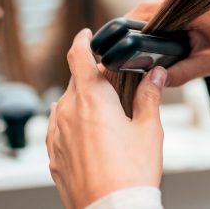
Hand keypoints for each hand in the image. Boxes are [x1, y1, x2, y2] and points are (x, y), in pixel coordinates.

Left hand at [47, 29, 166, 207]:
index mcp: (91, 99)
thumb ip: (150, 97)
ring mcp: (57, 135)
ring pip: (65, 105)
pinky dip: (72, 125)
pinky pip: (59, 129)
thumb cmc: (131, 174)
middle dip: (92, 78)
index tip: (87, 35)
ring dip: (81, 102)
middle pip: (75, 82)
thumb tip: (155, 75)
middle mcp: (68, 112)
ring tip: (105, 116)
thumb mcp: (149, 130)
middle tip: (113, 85)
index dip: (82, 41)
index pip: (78, 56)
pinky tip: (90, 136)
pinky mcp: (53, 155)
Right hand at [125, 1, 209, 99]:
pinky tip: (139, 45)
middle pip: (141, 11)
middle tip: (116, 57)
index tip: (117, 48)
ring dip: (134, 30)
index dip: (129, 30)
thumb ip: (183, 73)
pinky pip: (150, 12)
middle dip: (128, 33)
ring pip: (143, 12)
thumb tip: (156, 80)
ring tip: (127, 53)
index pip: (150, 13)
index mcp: (191, 7)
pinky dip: (144, 27)